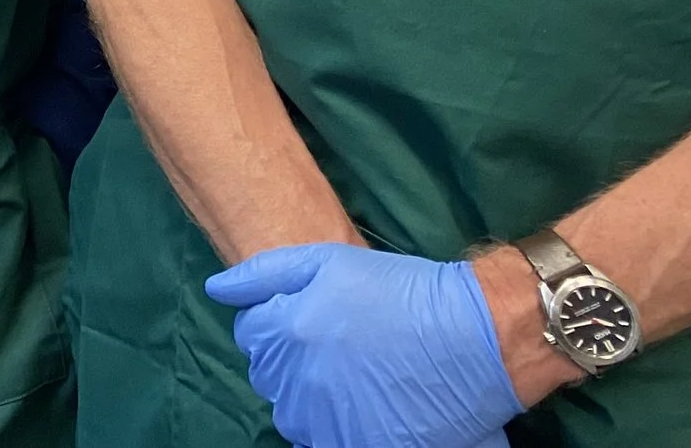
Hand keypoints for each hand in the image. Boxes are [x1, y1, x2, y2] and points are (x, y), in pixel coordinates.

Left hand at [206, 243, 521, 447]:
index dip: (275, 322)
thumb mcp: (329, 262)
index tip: (307, 318)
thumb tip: (216, 289)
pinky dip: (331, 425)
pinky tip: (359, 404)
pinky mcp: (360, 446)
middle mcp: (298, 381)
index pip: (250, 335)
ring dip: (307, 395)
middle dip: (286, 358)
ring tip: (347, 374)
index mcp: (286, 332)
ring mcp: (328, 421)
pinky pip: (320, 441)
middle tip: (331, 345)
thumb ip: (265, 275)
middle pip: (267, 375)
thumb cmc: (402, 291)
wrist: (474, 337)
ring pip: (290, 414)